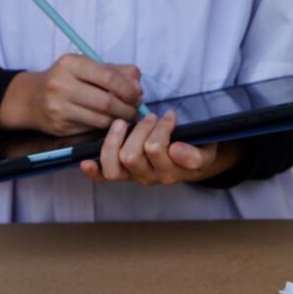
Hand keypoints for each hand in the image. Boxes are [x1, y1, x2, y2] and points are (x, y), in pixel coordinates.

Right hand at [0, 54, 142, 135]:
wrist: (31, 99)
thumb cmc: (68, 80)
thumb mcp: (88, 67)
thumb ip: (117, 71)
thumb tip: (138, 86)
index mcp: (71, 63)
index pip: (109, 77)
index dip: (129, 89)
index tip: (137, 95)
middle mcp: (61, 85)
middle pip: (107, 102)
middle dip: (128, 108)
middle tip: (135, 110)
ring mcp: (58, 108)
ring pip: (102, 119)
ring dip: (120, 120)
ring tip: (125, 116)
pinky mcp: (60, 127)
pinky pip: (92, 129)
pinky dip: (106, 127)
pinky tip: (109, 122)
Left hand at [80, 110, 242, 185]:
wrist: (194, 163)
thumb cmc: (198, 151)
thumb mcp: (205, 153)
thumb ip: (194, 155)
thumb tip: (175, 150)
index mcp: (173, 172)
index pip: (157, 149)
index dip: (160, 129)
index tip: (170, 116)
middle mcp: (152, 177)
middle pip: (131, 155)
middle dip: (138, 129)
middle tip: (151, 116)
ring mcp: (136, 176)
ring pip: (115, 163)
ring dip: (115, 139)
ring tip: (125, 122)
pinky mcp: (124, 174)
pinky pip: (105, 177)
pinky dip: (94, 170)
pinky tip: (86, 161)